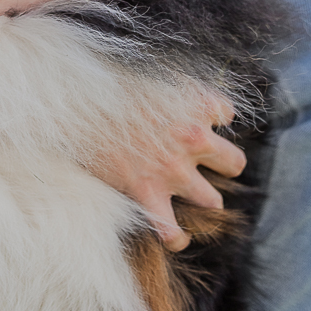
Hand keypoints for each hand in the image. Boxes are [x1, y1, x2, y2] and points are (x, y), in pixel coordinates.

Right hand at [90, 92, 245, 250]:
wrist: (75, 104)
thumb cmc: (107, 83)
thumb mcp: (149, 73)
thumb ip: (173, 89)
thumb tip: (178, 98)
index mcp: (194, 103)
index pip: (226, 113)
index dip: (212, 118)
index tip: (197, 119)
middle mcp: (192, 137)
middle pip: (235, 163)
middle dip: (222, 165)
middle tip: (204, 164)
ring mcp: (173, 170)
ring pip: (213, 201)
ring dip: (203, 200)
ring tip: (190, 197)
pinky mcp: (148, 194)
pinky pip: (173, 233)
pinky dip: (176, 238)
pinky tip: (176, 235)